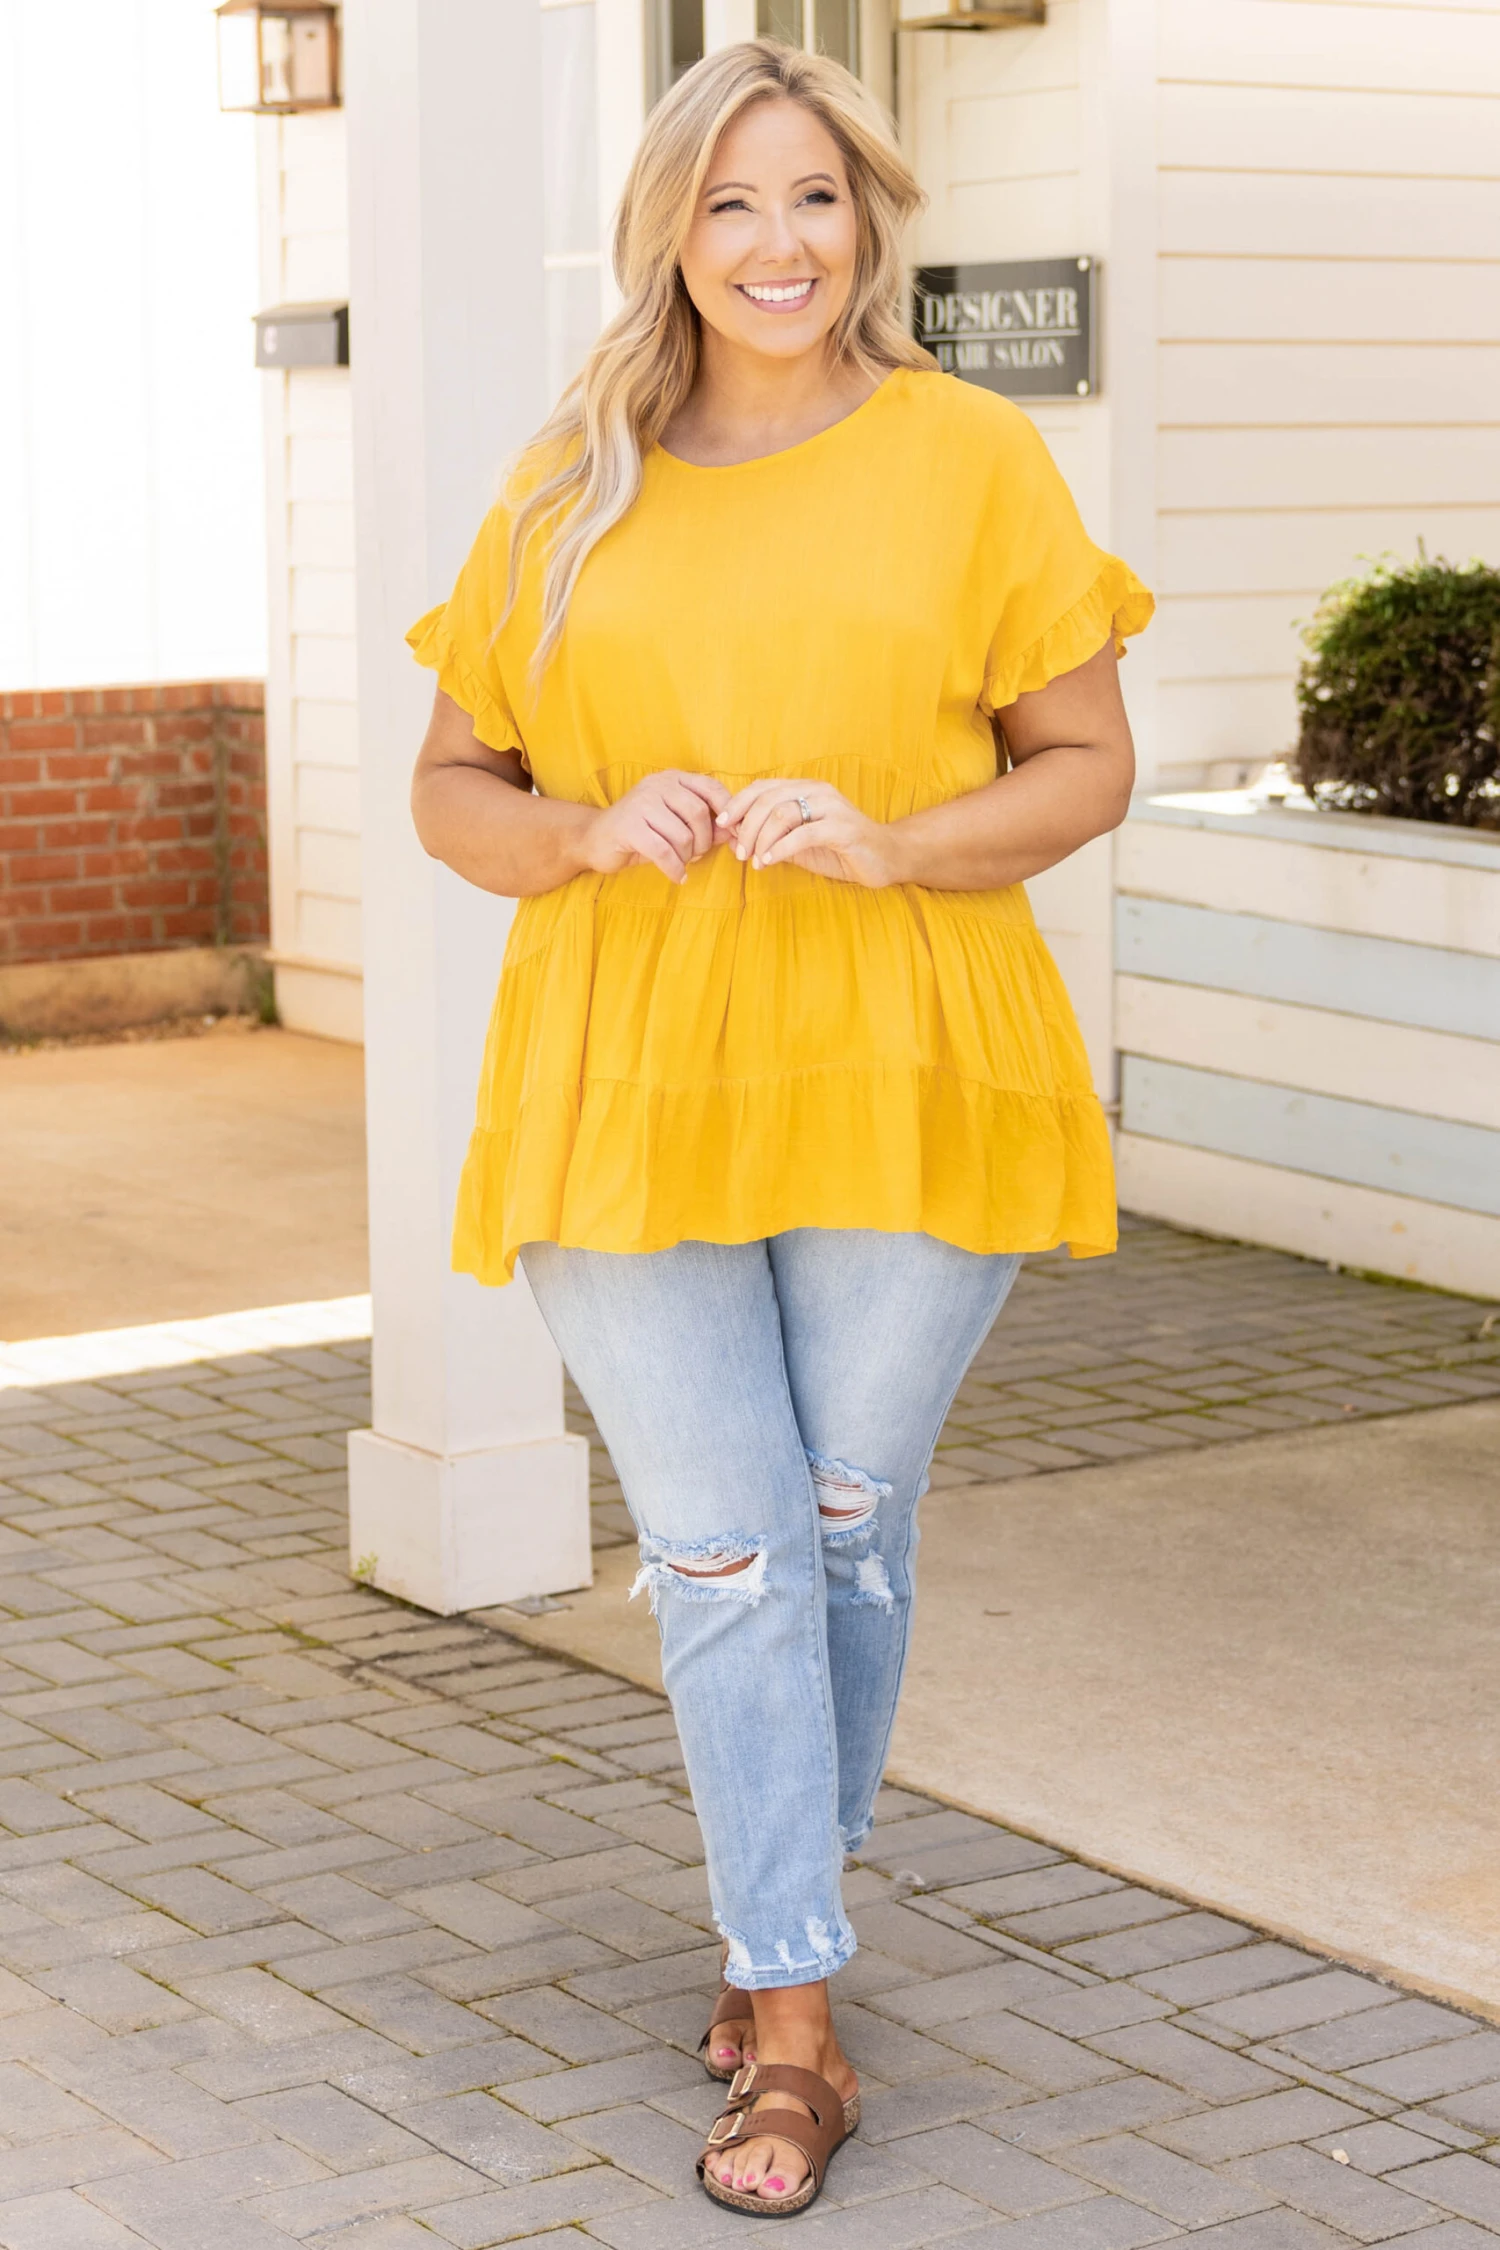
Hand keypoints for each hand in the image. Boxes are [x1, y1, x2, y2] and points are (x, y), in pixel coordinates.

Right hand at [579, 770, 731, 884]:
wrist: (594, 840)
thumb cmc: (641, 833)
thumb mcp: (675, 826)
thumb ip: (705, 826)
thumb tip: (734, 834)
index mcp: (671, 779)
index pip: (711, 787)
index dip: (728, 811)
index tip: (734, 834)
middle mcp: (657, 785)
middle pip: (699, 813)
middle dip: (704, 841)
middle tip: (696, 855)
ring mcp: (641, 804)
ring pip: (682, 836)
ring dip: (686, 857)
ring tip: (680, 862)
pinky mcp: (629, 827)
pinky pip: (664, 852)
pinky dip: (675, 869)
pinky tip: (677, 876)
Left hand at [716, 779, 905, 888]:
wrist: (885, 858)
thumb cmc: (839, 849)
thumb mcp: (797, 842)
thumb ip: (770, 836)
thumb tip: (733, 837)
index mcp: (805, 789)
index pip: (762, 787)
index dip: (738, 803)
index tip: (722, 824)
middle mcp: (817, 791)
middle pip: (768, 799)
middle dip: (746, 827)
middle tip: (739, 852)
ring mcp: (831, 807)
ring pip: (782, 814)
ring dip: (761, 840)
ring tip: (754, 860)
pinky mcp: (842, 828)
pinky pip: (802, 834)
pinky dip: (780, 848)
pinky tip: (769, 861)